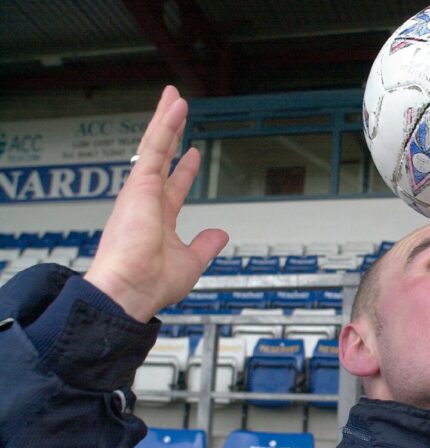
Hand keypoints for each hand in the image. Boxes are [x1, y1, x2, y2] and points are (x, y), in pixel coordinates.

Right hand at [84, 86, 228, 321]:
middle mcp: (146, 202)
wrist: (131, 290)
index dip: (186, 170)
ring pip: (155, 145)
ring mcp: (141, 191)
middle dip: (171, 133)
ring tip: (176, 97)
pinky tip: (176, 105)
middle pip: (161, 158)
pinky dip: (166, 124)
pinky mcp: (139, 184)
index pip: (174, 186)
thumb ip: (205, 246)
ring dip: (167, 119)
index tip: (194, 154)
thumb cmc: (152, 284)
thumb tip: (220, 235)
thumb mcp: (191, 262)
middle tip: (177, 110)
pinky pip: (155, 146)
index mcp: (157, 220)